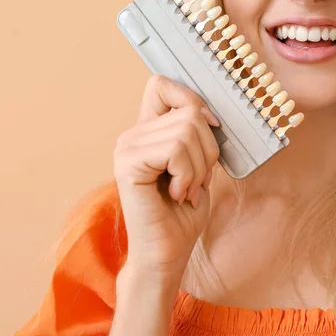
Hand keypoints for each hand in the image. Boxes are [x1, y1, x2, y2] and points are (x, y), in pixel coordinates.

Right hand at [113, 75, 219, 272]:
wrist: (167, 251)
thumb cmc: (183, 213)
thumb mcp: (198, 165)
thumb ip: (196, 136)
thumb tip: (208, 113)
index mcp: (148, 131)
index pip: (162, 84)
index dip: (191, 99)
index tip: (208, 128)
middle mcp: (133, 134)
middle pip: (189, 111)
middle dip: (207, 150)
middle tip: (195, 179)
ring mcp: (127, 148)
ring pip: (187, 131)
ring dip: (199, 167)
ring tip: (186, 189)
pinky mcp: (128, 164)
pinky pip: (176, 150)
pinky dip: (188, 175)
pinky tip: (176, 194)